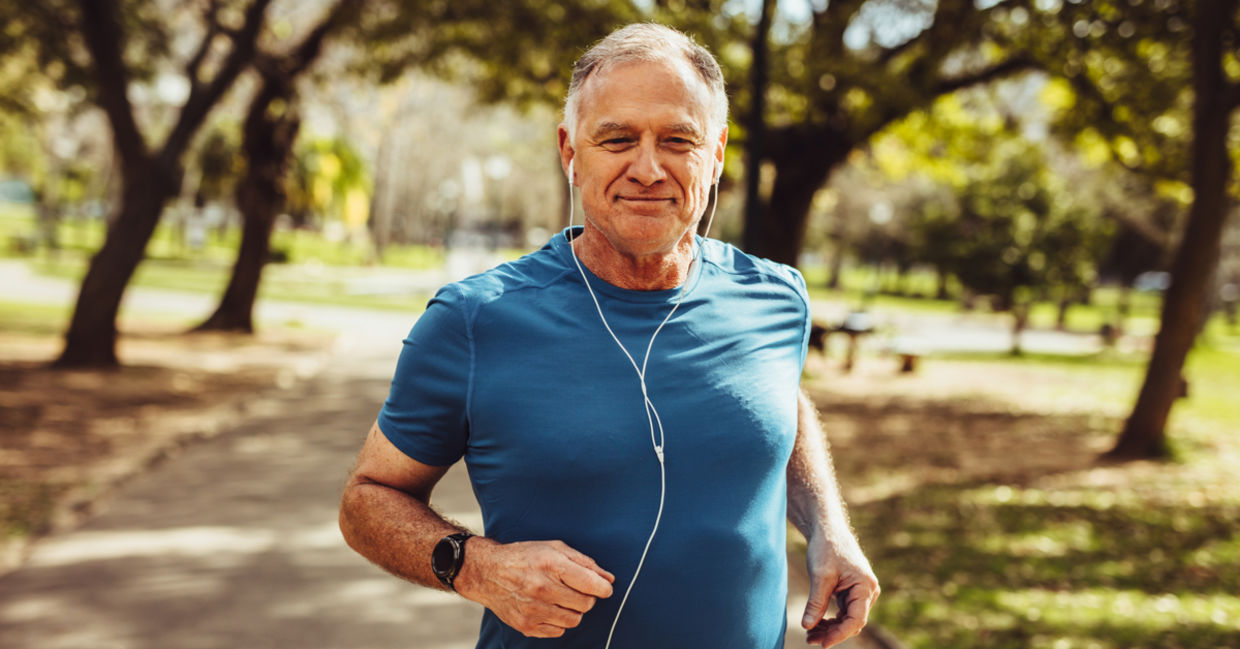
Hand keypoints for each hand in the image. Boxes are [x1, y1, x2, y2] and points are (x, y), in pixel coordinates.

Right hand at [454, 538, 614, 637]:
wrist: (488, 572)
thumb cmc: (524, 557)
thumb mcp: (554, 548)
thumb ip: (584, 562)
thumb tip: (608, 579)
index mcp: (551, 565)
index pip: (591, 584)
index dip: (603, 588)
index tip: (604, 588)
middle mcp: (542, 588)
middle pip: (585, 604)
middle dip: (586, 597)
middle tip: (576, 590)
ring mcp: (533, 609)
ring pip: (573, 620)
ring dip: (573, 611)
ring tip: (561, 599)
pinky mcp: (526, 625)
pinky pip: (558, 631)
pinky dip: (558, 622)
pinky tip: (548, 608)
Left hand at [801, 532, 879, 646]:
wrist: (827, 529)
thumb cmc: (826, 548)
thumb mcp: (819, 576)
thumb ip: (816, 603)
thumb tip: (807, 627)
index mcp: (865, 587)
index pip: (856, 620)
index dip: (839, 634)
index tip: (822, 644)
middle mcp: (868, 592)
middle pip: (852, 622)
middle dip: (832, 633)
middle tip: (809, 640)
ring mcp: (861, 592)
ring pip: (847, 619)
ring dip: (830, 628)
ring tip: (809, 635)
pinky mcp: (852, 592)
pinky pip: (844, 612)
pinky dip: (831, 619)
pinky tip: (815, 624)